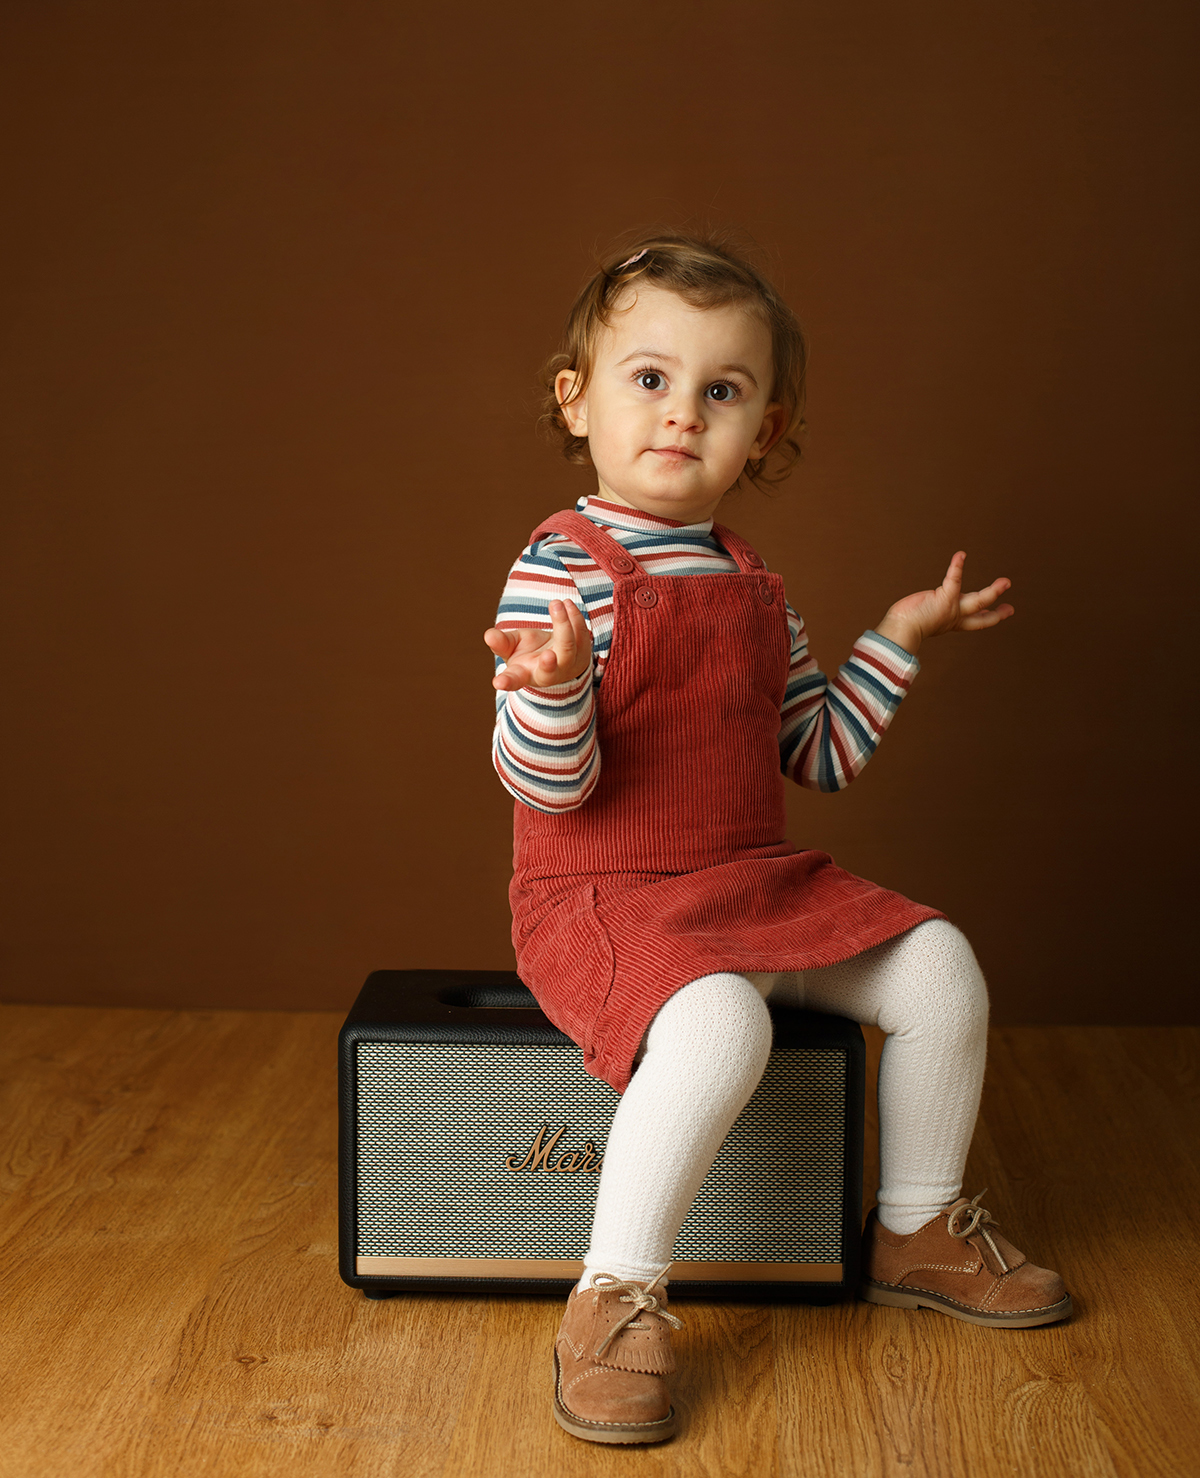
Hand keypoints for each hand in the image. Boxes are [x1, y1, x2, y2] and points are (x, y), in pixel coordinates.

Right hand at [484, 599, 593, 690]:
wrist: (555, 655)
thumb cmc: (528, 652)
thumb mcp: (511, 647)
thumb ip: (501, 642)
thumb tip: (489, 636)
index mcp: (525, 674)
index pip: (514, 680)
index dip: (506, 681)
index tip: (498, 683)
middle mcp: (548, 674)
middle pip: (550, 670)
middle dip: (549, 663)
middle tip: (549, 653)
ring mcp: (568, 665)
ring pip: (568, 648)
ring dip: (563, 624)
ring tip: (555, 603)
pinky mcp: (583, 653)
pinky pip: (582, 635)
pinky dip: (574, 617)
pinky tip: (566, 603)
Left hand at [875, 552, 1013, 655]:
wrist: (899, 630)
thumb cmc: (903, 625)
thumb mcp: (921, 620)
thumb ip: (925, 614)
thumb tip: (912, 616)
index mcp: (950, 622)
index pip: (973, 622)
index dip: (988, 618)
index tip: (998, 614)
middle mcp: (954, 617)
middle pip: (981, 617)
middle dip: (997, 614)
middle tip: (1010, 609)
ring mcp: (952, 608)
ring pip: (979, 600)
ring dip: (994, 591)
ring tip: (1006, 582)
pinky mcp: (945, 598)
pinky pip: (955, 579)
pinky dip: (958, 566)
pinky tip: (961, 555)